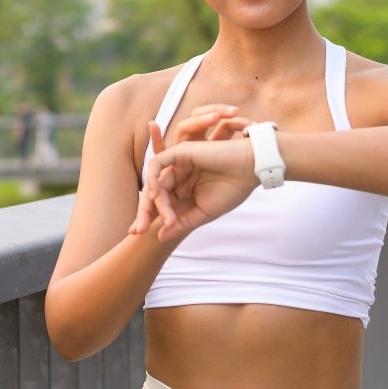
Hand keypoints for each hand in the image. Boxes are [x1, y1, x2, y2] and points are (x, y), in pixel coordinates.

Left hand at [130, 104, 249, 237]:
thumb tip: (159, 237)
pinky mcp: (181, 151)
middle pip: (153, 193)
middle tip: (137, 230)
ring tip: (152, 217)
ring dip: (153, 201)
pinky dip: (155, 178)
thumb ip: (181, 223)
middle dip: (143, 211)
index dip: (147, 218)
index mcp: (183, 188)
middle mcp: (178, 175)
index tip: (137, 234)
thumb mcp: (203, 213)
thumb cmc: (232, 189)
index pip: (160, 204)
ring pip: (154, 181)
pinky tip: (157, 195)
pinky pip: (159, 163)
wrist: (250, 170)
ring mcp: (178, 163)